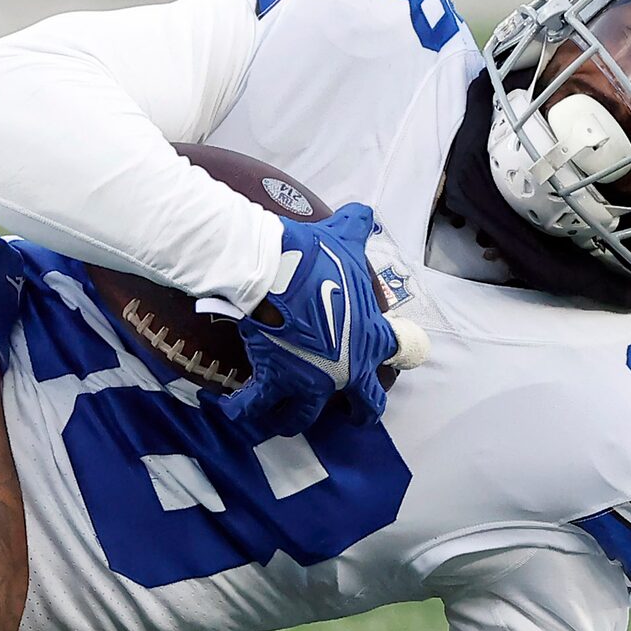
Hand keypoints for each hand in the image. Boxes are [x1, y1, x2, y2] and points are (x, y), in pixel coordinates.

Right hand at [222, 203, 400, 437]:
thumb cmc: (317, 258)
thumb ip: (357, 226)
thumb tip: (362, 211)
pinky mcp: (274, 383)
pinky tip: (233, 411)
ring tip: (283, 419)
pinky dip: (242, 411)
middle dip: (359, 413)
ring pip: (304, 417)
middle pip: (364, 407)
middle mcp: (347, 371)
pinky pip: (256, 407)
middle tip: (351, 414)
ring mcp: (311, 383)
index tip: (391, 359)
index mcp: (371, 338)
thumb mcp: (344, 237)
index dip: (396, 356)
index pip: (397, 352)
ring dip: (292, 419)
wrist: (277, 274)